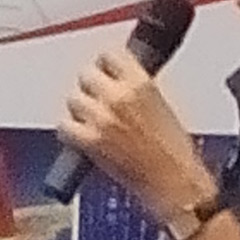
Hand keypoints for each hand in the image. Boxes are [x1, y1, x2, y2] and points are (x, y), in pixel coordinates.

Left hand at [57, 49, 216, 223]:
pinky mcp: (90, 141)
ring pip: (73, 99)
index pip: (108, 55)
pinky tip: (80, 137)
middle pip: (86, 74)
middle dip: (91, 87)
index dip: (105, 66)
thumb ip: (136, 89)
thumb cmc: (175, 153)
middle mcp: (119, 96)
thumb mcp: (162, 106)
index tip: (105, 71)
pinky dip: (69, 132)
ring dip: (80, 109)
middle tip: (98, 100)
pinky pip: (64, 126)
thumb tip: (117, 83)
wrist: (175, 184)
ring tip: (91, 121)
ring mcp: (102, 118)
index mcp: (141, 83)